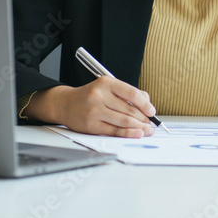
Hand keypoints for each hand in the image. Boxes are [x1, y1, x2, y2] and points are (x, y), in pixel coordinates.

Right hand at [25, 78, 157, 137]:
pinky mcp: (91, 125)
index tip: (152, 111)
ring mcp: (95, 111)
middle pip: (129, 110)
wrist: (66, 104)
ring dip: (139, 127)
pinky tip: (137, 134)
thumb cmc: (91, 96)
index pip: (131, 93)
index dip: (145, 104)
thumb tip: (147, 103)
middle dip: (144, 119)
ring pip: (123, 121)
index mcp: (106, 83)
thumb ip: (127, 93)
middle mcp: (100, 95)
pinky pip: (114, 131)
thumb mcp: (108, 87)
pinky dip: (128, 133)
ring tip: (147, 130)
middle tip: (152, 124)